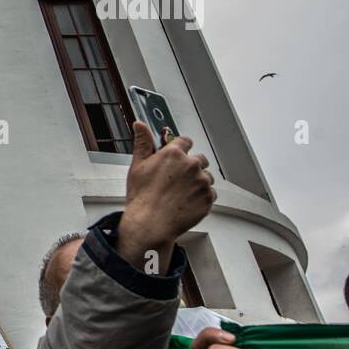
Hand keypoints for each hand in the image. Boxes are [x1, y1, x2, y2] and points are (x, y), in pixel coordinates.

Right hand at [117, 121, 215, 272]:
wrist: (150, 224)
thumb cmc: (141, 196)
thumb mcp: (137, 166)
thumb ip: (142, 142)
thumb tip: (139, 124)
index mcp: (173, 154)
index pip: (185, 141)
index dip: (180, 149)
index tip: (176, 158)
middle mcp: (191, 164)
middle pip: (199, 159)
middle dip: (191, 167)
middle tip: (177, 181)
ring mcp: (201, 181)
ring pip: (206, 177)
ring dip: (198, 182)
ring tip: (181, 194)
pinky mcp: (208, 197)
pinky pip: (210, 193)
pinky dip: (201, 197)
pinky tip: (186, 203)